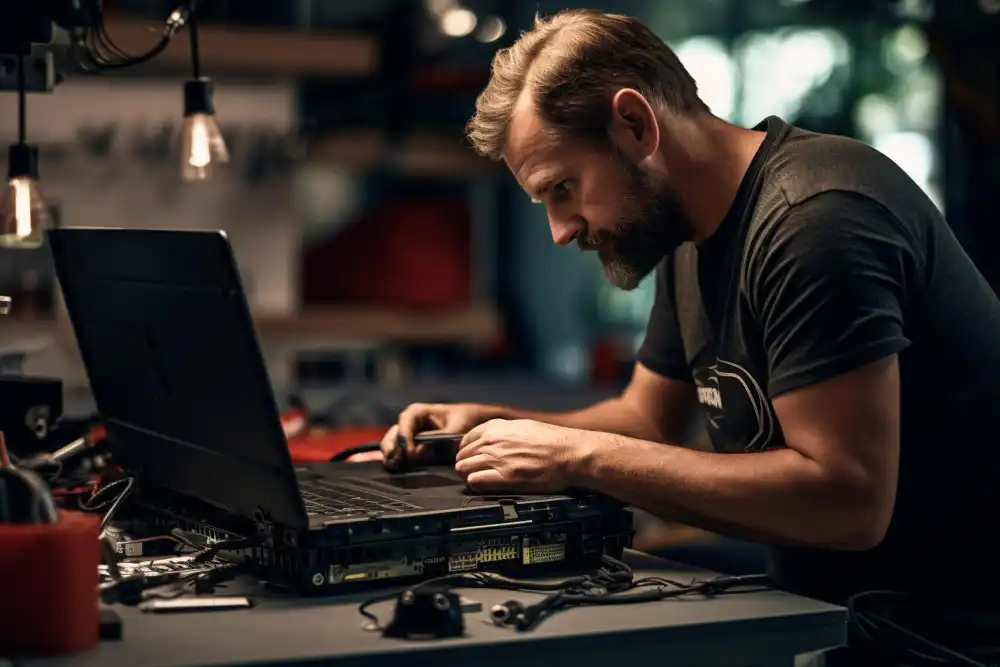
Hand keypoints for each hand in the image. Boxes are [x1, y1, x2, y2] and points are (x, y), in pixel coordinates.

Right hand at [378, 402, 503, 467]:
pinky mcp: (412, 446)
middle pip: (394, 433)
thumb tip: (419, 453)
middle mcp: (410, 422)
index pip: (405, 422)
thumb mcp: (455, 428)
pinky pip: (399, 452)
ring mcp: (409, 434)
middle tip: (394, 462)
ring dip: (391, 455)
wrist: (472, 423)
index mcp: (418, 412)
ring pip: (393, 443)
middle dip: (392, 447)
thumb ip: (438, 439)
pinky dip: (396, 459)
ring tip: (393, 466)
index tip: (411, 453)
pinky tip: (396, 467)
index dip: (405, 438)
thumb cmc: (464, 420)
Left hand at [455, 419, 590, 492]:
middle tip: (474, 471)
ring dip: (469, 475)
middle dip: (466, 464)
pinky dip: (476, 484)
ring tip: (478, 480)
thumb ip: (503, 432)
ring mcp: (497, 460)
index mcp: (496, 428)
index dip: (466, 450)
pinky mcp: (504, 478)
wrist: (570, 454)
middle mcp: (492, 442)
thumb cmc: (553, 441)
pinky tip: (484, 485)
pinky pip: (475, 481)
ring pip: (464, 469)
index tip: (471, 457)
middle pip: (462, 455)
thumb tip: (490, 439)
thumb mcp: (523, 426)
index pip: (465, 439)